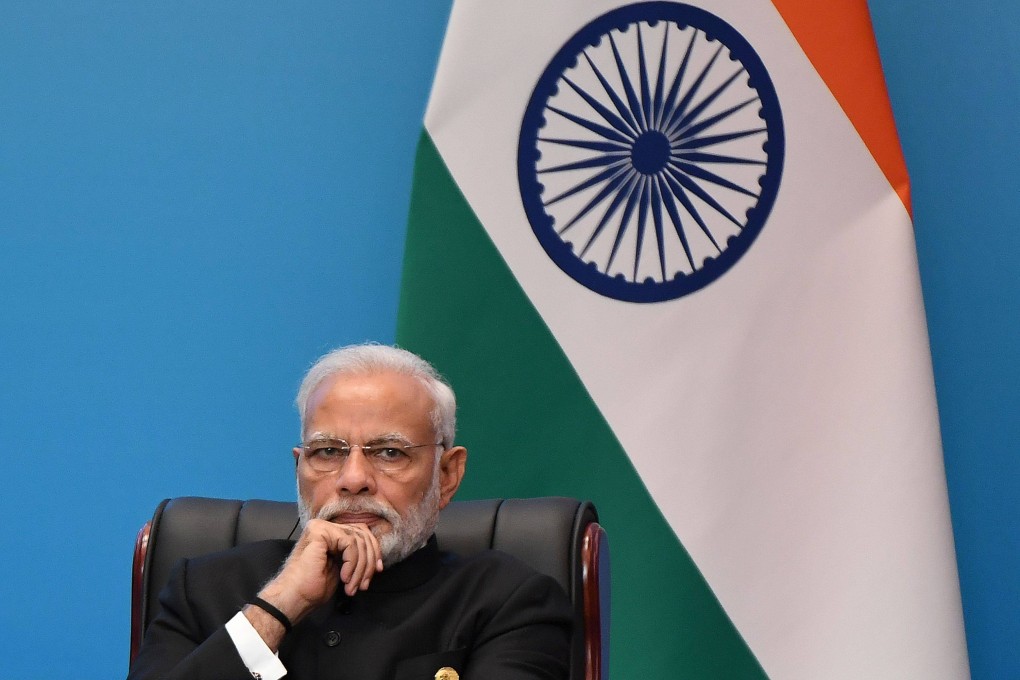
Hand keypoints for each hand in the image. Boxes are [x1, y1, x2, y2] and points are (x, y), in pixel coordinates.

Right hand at [249, 519, 382, 635]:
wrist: (294, 597)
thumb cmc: (314, 587)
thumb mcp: (342, 568)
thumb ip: (354, 555)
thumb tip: (376, 553)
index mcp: (330, 533)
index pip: (361, 533)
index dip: (373, 551)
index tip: (378, 571)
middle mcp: (325, 526)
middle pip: (362, 534)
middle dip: (369, 561)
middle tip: (364, 583)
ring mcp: (321, 527)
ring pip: (358, 540)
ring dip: (360, 567)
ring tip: (352, 586)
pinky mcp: (320, 531)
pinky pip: (349, 543)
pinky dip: (352, 563)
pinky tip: (344, 578)